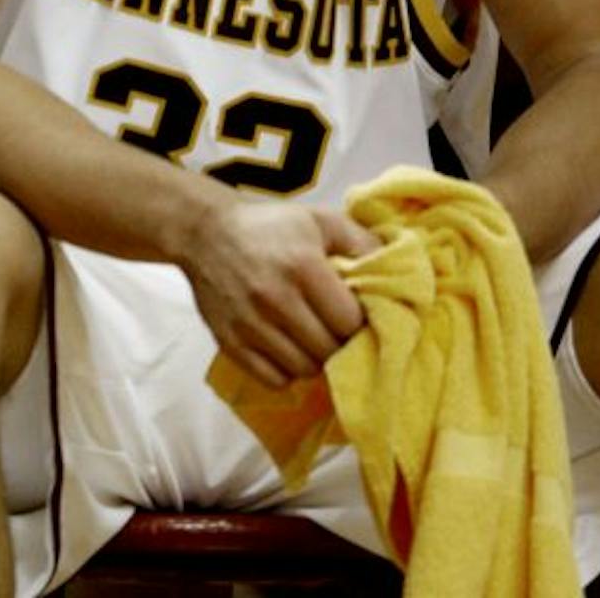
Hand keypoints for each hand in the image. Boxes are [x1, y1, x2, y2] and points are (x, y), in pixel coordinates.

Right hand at [180, 195, 378, 389]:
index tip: (357, 315)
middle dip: (341, 343)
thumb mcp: (318, 220)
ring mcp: (249, 324)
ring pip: (304, 369)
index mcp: (302, 267)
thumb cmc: (269, 227)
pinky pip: (273, 379)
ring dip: (316, 360)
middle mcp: (275, 299)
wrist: (204, 232)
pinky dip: (287, 372)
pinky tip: (288, 350)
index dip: (359, 322)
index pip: (350, 321)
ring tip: (314, 340)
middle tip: (338, 331)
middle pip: (329, 349)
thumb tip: (395, 270)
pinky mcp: (229, 342)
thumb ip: (361, 241)